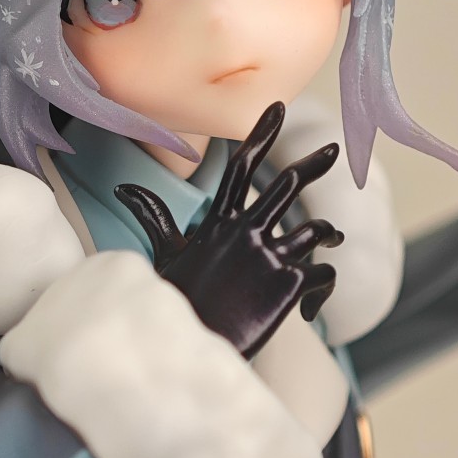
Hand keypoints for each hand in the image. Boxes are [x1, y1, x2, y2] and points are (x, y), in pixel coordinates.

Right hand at [114, 102, 343, 358]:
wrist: (184, 349)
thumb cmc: (174, 304)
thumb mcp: (163, 256)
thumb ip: (154, 217)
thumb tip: (124, 186)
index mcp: (218, 223)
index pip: (241, 166)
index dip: (261, 134)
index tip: (277, 108)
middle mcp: (246, 233)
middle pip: (288, 183)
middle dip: (314, 162)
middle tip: (333, 148)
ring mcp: (270, 258)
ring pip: (316, 228)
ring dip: (328, 232)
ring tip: (332, 238)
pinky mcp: (289, 286)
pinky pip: (324, 274)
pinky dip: (324, 288)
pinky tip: (314, 307)